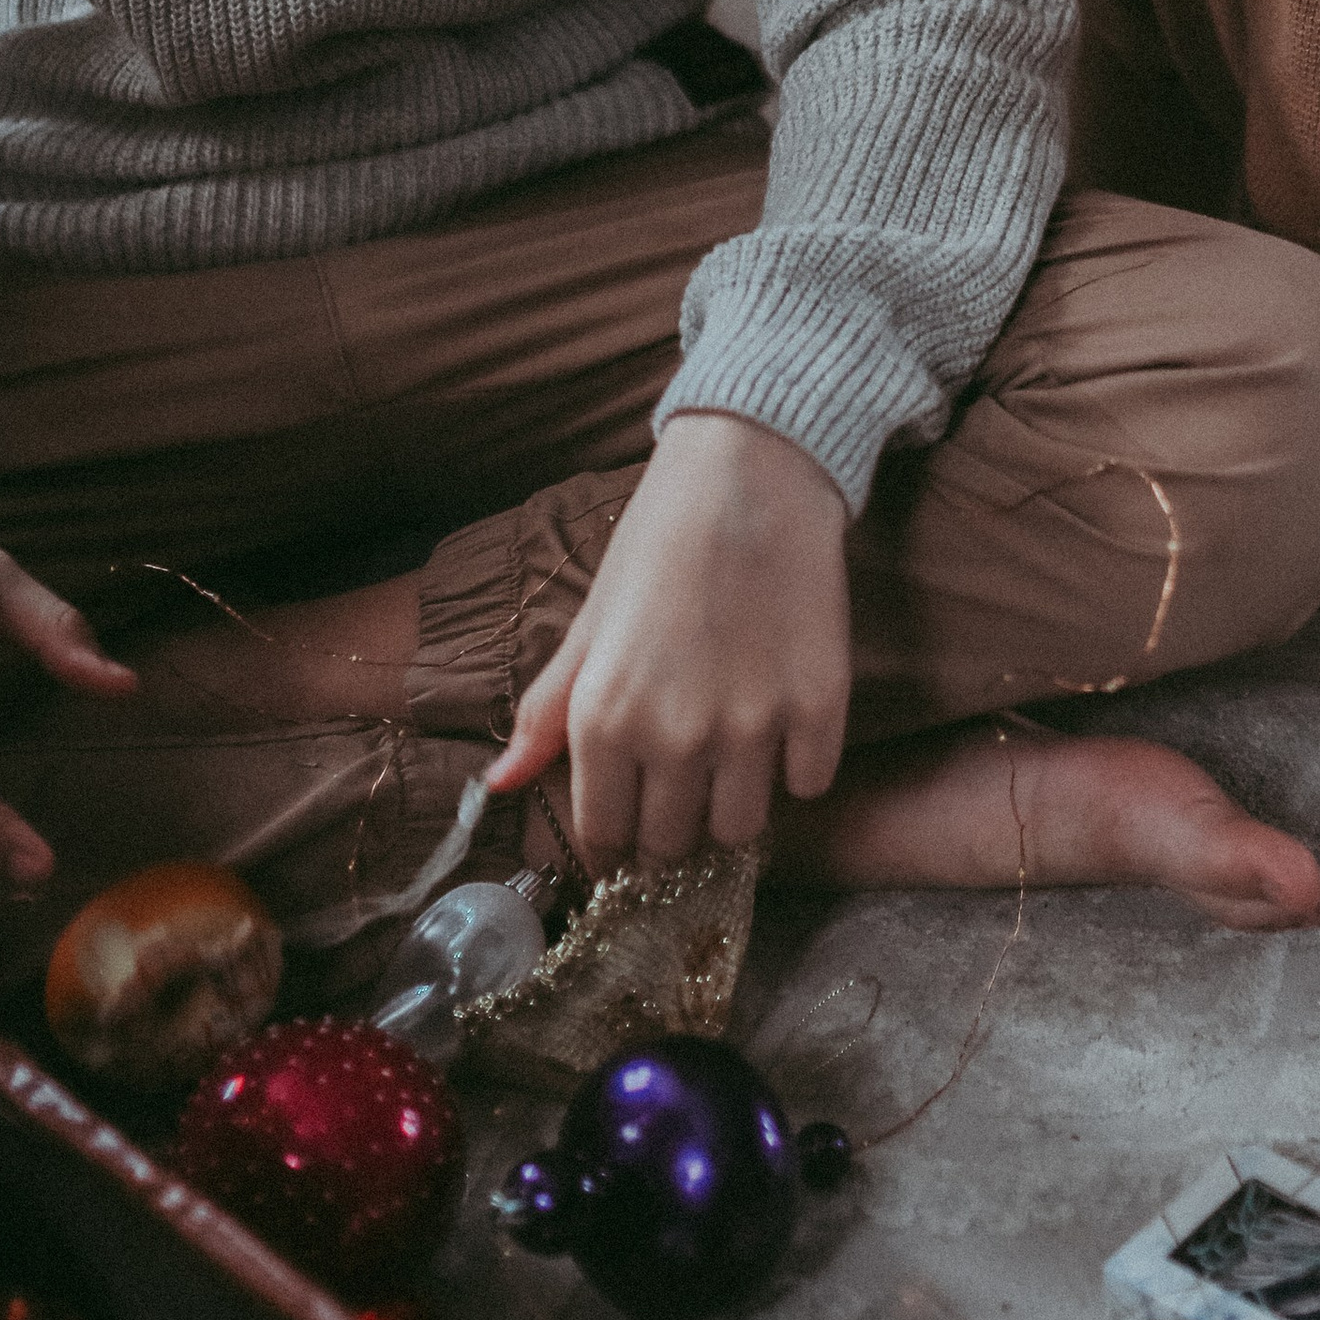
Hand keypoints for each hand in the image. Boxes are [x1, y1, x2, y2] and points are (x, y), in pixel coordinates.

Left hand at [486, 414, 850, 869]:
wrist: (751, 473)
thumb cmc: (658, 545)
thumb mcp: (589, 626)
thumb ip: (546, 715)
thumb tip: (499, 785)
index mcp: (604, 721)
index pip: (605, 838)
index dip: (616, 837)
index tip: (631, 819)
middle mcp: (675, 737)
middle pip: (673, 847)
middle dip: (672, 827)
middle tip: (682, 783)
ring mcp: (752, 727)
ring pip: (743, 831)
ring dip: (734, 806)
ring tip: (731, 758)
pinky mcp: (819, 707)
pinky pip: (809, 785)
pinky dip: (796, 768)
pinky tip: (781, 724)